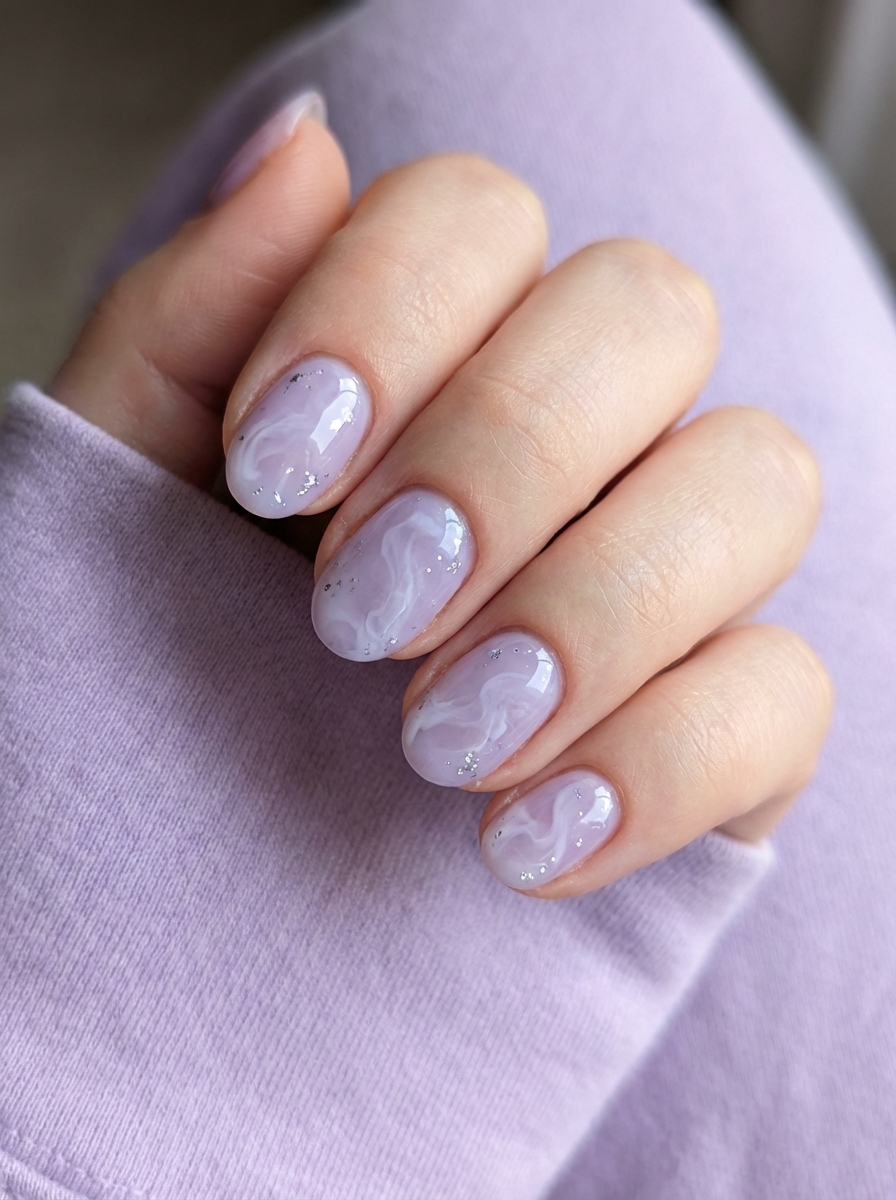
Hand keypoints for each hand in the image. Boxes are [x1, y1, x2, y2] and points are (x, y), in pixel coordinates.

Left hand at [50, 98, 831, 897]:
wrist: (219, 880)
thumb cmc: (174, 662)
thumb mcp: (134, 491)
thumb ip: (194, 319)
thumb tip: (302, 142)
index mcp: (440, 348)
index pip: (481, 215)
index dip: (386, 315)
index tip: (270, 474)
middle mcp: (587, 430)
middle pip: (652, 310)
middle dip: (503, 454)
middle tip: (358, 615)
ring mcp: (678, 570)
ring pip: (760, 479)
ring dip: (592, 607)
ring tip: (435, 743)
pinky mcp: (736, 722)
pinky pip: (786, 689)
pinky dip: (659, 761)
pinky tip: (516, 842)